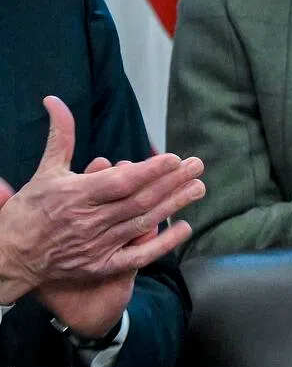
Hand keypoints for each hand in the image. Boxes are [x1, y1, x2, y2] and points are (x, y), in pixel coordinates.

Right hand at [0, 97, 202, 305]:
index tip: (174, 159)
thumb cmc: (30, 210)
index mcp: (76, 194)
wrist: (12, 256)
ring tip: (198, 189)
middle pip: (140, 200)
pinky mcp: (104, 265)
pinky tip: (184, 228)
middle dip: (172, 183)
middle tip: (197, 167)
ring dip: (174, 205)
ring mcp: (99, 244)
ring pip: (144, 222)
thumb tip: (55, 100)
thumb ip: (59, 138)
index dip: (150, 170)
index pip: (122, 181)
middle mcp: (90, 219)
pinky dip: (163, 243)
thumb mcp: (44, 170)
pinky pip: (140, 255)